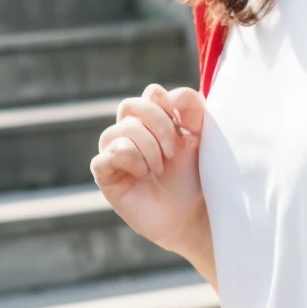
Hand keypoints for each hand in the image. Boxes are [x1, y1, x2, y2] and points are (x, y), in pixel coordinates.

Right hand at [90, 84, 207, 253]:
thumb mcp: (200, 137)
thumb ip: (192, 109)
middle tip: (173, 151)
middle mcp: (130, 131)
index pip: (152, 93)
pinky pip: (108, 154)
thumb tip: (172, 95)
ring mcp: (114, 150)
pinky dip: (131, 160)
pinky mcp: (105, 173)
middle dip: (158, 125)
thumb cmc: (194, 176)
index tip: (186, 128)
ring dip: (148, 148)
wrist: (190, 214)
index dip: (168, 106)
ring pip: (121, 130)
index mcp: (154, 119)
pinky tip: (142, 175)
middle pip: (131, 106)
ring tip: (159, 169)